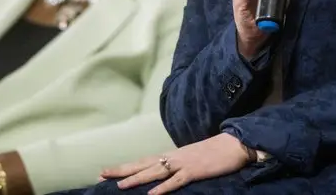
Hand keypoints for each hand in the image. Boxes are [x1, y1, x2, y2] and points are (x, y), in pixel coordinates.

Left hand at [100, 133, 252, 194]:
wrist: (233, 144)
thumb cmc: (213, 152)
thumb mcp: (190, 159)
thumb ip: (176, 165)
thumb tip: (162, 172)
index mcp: (171, 155)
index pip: (143, 160)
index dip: (125, 166)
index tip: (106, 170)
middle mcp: (173, 157)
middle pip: (143, 164)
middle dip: (122, 170)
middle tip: (102, 174)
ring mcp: (183, 164)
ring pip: (155, 172)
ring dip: (137, 179)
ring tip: (120, 186)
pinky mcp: (194, 171)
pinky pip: (176, 181)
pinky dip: (164, 188)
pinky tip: (152, 194)